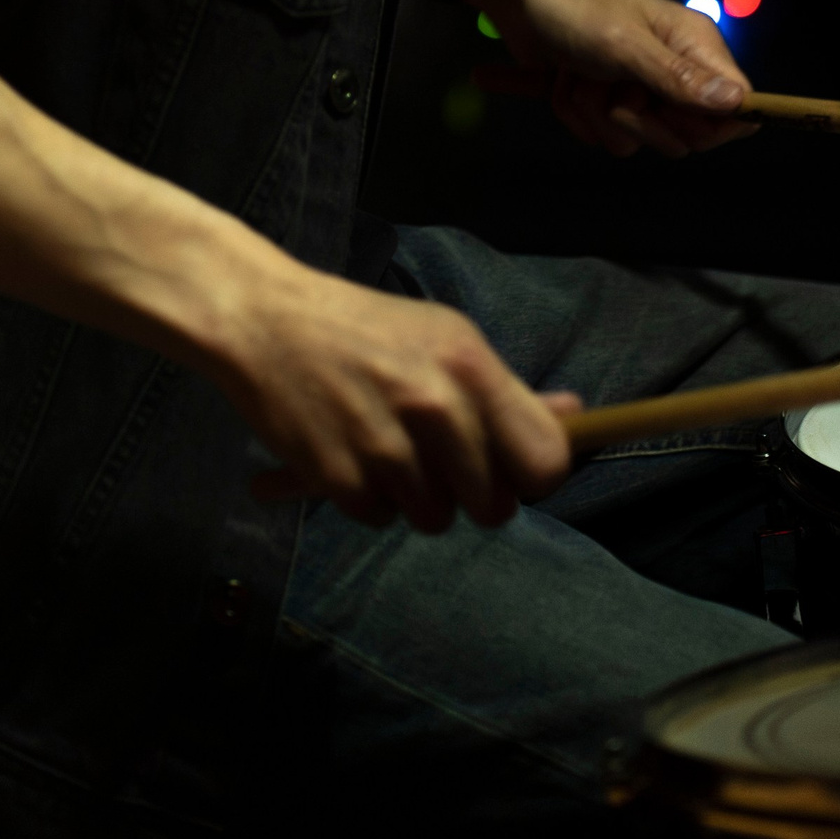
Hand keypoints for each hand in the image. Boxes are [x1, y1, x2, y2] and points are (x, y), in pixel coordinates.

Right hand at [211, 255, 577, 531]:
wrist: (263, 318)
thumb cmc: (361, 328)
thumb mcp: (441, 336)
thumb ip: (503, 388)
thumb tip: (576, 416)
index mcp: (468, 365)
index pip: (545, 462)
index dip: (533, 477)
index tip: (511, 469)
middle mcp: (433, 405)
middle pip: (494, 506)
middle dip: (471, 495)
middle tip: (439, 461)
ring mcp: (383, 444)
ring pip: (435, 519)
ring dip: (415, 497)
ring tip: (387, 447)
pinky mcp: (336, 476)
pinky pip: (379, 520)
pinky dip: (367, 498)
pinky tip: (350, 453)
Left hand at [453, 0, 753, 162]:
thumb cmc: (573, 8)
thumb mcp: (624, 44)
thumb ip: (679, 78)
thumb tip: (739, 104)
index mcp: (694, 46)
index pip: (736, 110)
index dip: (709, 127)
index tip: (669, 114)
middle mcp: (675, 70)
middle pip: (682, 136)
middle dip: (636, 119)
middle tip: (612, 84)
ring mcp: (640, 87)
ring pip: (635, 139)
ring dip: (595, 112)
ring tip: (579, 73)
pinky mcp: (607, 99)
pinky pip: (603, 135)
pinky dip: (575, 112)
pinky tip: (561, 80)